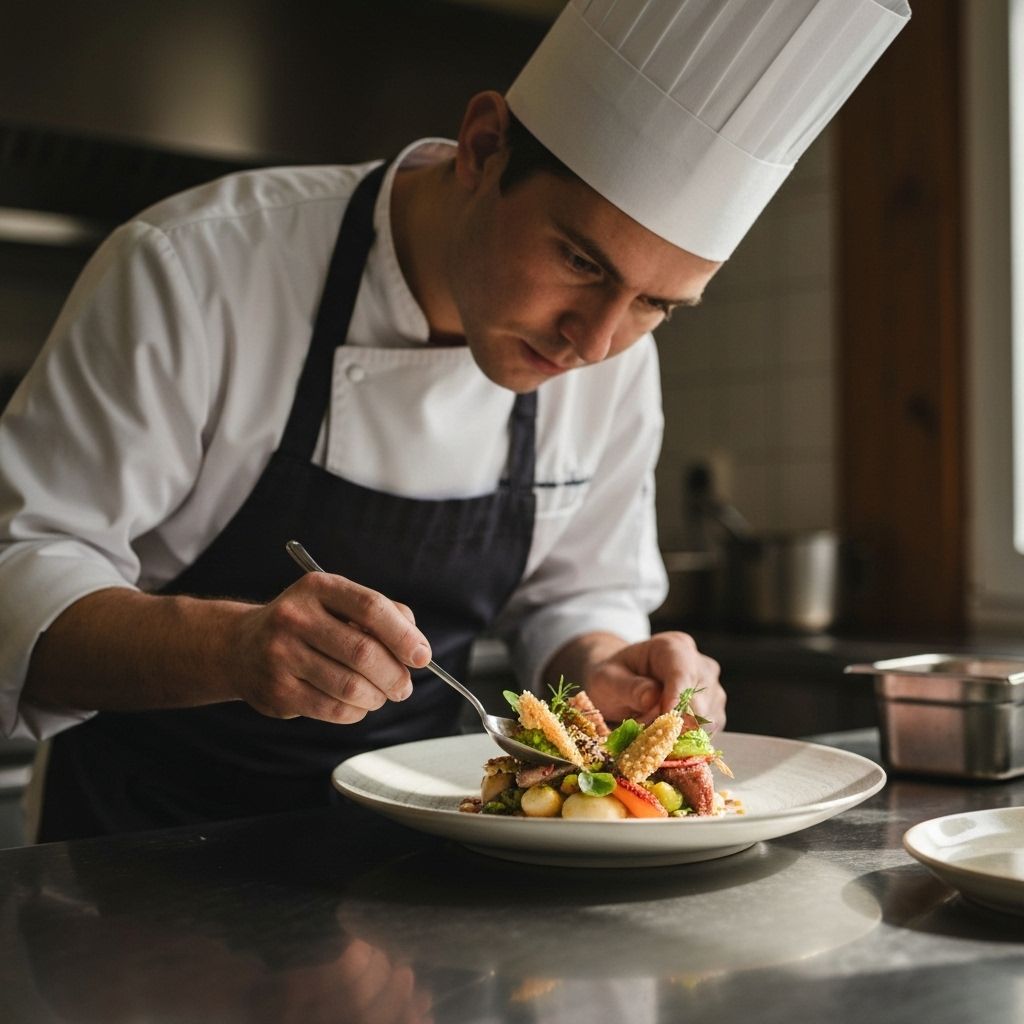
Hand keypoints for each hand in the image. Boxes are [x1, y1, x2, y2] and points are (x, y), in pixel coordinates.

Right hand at [231, 571, 431, 723]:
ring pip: (350, 687)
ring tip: (381, 695)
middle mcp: (295, 617)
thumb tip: (417, 645)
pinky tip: (357, 704)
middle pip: (363, 652)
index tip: (422, 656)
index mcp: (318, 588)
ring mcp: (282, 655)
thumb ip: (382, 614)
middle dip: (395, 675)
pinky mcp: (277, 691)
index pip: (371, 608)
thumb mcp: (337, 602)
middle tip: (404, 686)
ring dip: (377, 697)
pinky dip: (356, 712)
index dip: (403, 635)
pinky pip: (333, 709)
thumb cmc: (306, 624)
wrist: (241, 646)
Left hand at [579, 631, 724, 730]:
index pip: (683, 671)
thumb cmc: (613, 678)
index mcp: (674, 646)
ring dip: (677, 733)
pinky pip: (708, 733)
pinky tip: (664, 736)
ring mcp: (712, 690)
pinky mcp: (714, 714)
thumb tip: (652, 699)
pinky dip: (686, 741)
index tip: (663, 717)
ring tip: (649, 729)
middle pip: (700, 700)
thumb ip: (628, 687)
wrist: (621, 686)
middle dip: (672, 721)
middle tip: (643, 730)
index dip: (675, 697)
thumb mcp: (608, 679)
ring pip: (706, 721)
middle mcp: (701, 666)